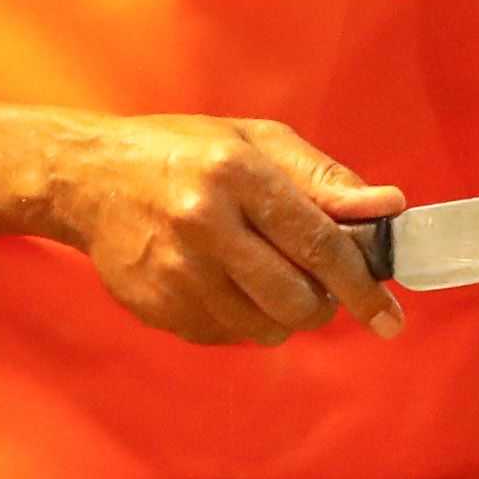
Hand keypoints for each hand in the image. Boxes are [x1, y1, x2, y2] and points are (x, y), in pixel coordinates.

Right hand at [53, 114, 406, 348]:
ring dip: (283, 314)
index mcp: (234, 174)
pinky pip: (228, 336)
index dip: (362, 285)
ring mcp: (176, 273)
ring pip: (265, 328)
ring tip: (264, 275)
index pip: (318, 244)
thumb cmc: (183, 153)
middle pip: (295, 300)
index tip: (389, 315)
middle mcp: (203, 225)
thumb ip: (325, 180)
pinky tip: (224, 282)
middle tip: (319, 286)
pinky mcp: (158, 308)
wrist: (90, 178)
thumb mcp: (257, 142)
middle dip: (324, 305)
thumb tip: (387, 208)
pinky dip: (243, 319)